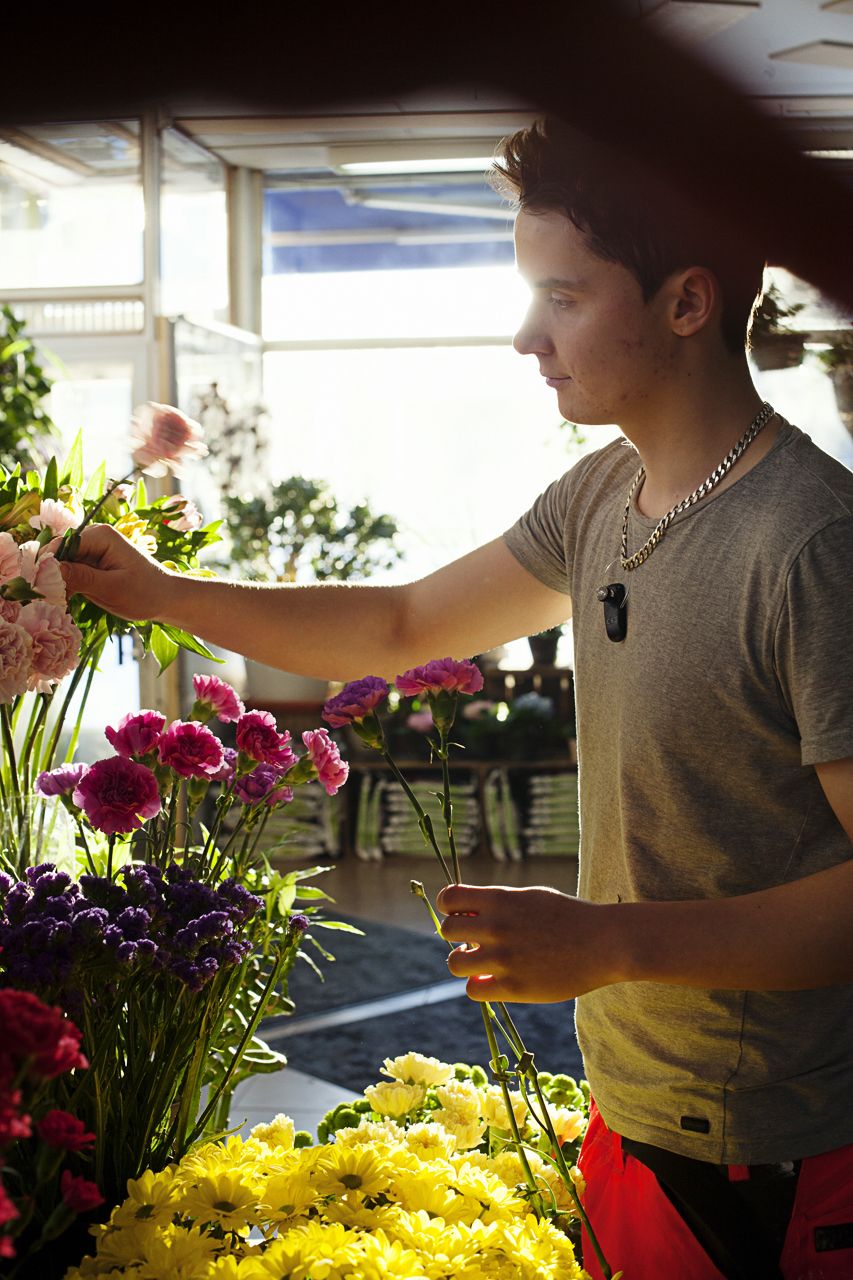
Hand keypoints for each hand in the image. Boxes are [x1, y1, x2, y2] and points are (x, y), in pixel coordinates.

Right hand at [59, 524, 175, 621]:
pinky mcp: (91, 566)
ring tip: (61, 602)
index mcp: (100, 535)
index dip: (48, 564)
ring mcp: (91, 553)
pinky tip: (67, 601)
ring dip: (58, 583)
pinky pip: (69, 574)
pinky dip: (66, 587)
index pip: (61, 545)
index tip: (40, 587)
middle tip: (50, 599)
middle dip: (51, 575)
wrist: (166, 599)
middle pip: (58, 554)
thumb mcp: (112, 588)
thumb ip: (81, 578)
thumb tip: (49, 569)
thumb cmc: (146, 592)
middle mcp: (93, 539)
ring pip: (61, 566)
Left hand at [437, 882, 622, 1002]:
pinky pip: (473, 990)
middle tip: (475, 941)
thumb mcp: (531, 897)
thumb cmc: (568, 917)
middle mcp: (498, 926)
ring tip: (482, 962)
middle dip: (457, 935)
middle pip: (447, 930)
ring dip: (465, 962)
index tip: (462, 914)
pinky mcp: (514, 987)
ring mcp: (504, 958)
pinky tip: (494, 981)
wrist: (605, 943)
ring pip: (454, 963)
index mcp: (502, 899)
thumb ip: (498, 903)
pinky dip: (479, 986)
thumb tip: (464, 914)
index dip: (450, 906)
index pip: (449, 898)